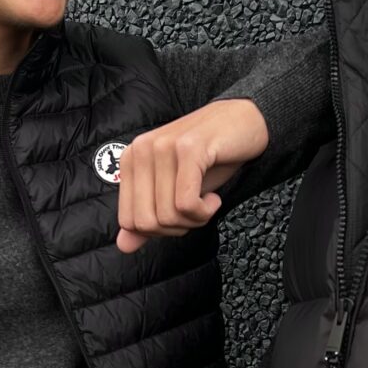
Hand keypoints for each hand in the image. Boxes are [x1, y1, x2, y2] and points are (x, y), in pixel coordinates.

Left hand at [115, 98, 268, 252]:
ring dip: (194, 219)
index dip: (159, 231)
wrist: (244, 121)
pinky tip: (214, 199)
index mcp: (131, 160)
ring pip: (168, 215)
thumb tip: (123, 246)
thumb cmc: (210, 157)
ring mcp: (164, 147)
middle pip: (147, 223)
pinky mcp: (189, 149)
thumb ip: (147, 215)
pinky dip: (204, 212)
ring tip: (207, 202)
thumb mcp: (174, 190)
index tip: (180, 214)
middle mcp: (141, 150)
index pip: (129, 221)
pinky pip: (186, 203)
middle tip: (196, 210)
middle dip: (177, 228)